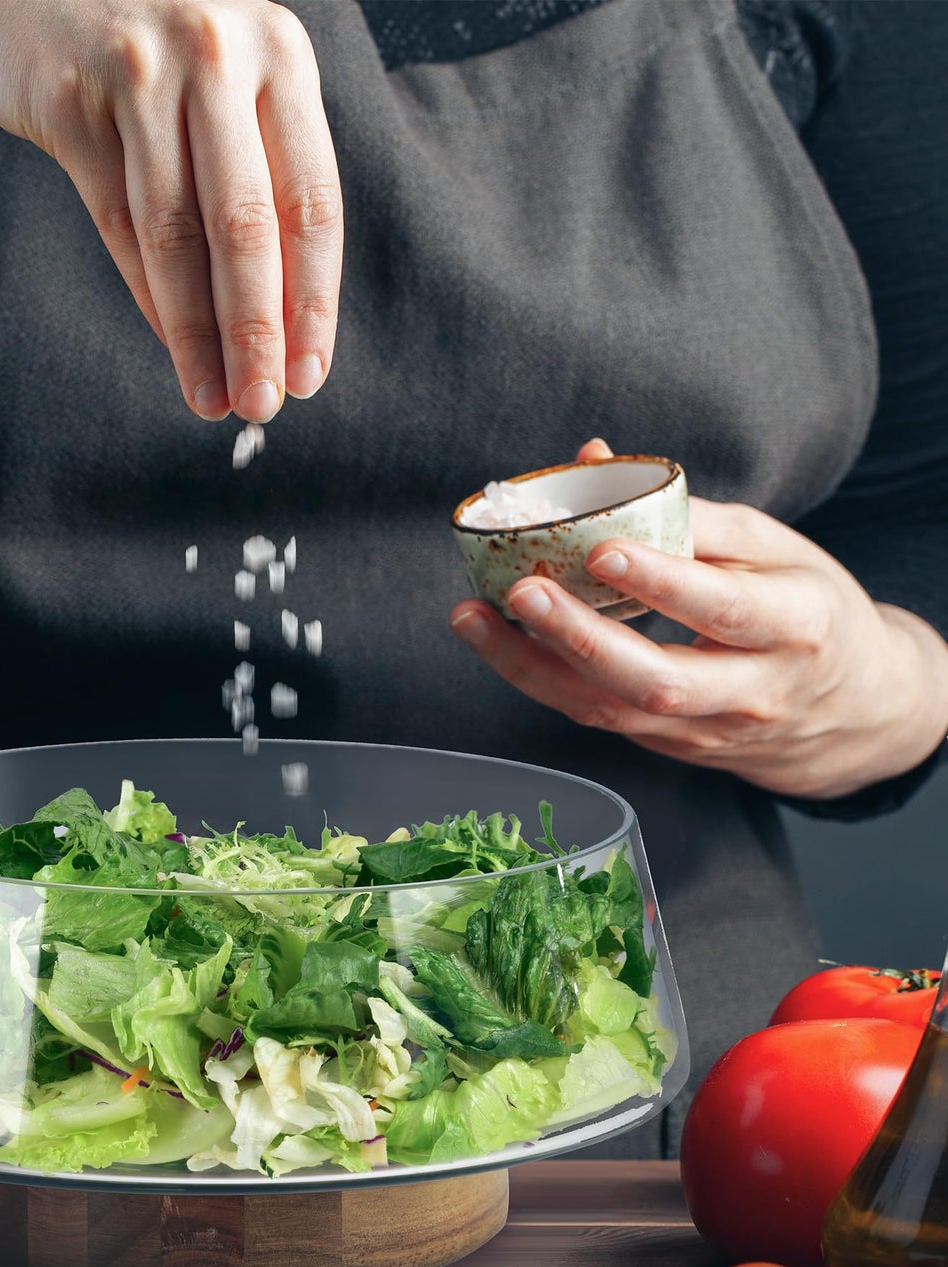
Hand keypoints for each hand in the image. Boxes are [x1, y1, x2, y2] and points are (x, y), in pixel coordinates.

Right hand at [0, 0, 342, 421]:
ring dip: (197, 332)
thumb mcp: (229, 91)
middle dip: (256, 331)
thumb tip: (287, 329)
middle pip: (246, 224)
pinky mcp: (72, 97)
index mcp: (281, 54)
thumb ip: (263, 182)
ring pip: (176, 233)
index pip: (312, 202)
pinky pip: (118, 222)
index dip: (313, 300)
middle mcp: (217, 52)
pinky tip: (174, 349)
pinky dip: (149, 296)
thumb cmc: (157, 62)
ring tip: (212, 398)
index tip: (310, 375)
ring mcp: (140, 70)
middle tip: (262, 404)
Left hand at [449, 441, 947, 799]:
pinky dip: (539, 679)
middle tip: (523, 591)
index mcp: (795, 628)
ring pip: (611, 710)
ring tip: (474, 618)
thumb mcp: (777, 550)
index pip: (723, 609)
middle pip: (658, 680)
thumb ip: (690, 512)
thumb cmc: (806, 609)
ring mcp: (704, 732)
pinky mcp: (666, 748)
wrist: (851, 713)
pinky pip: (595, 716)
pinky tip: (496, 642)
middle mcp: (750, 692)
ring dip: (532, 668)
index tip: (602, 548)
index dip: (661, 581)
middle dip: (581, 638)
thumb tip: (595, 460)